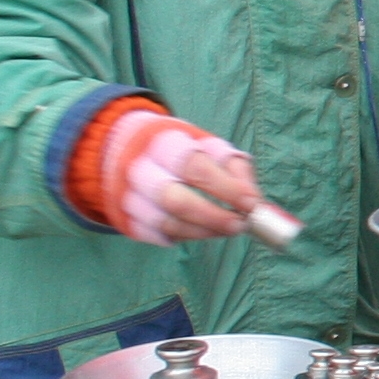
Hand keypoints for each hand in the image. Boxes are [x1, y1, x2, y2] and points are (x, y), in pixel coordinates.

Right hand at [118, 120, 262, 243]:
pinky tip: (202, 230)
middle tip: (240, 225)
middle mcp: (137, 169)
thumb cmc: (177, 149)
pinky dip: (185, 236)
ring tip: (228, 228)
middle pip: (173, 200)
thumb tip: (253, 199)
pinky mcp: (125, 219)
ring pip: (165, 223)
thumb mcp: (205, 143)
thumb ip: (232, 165)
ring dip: (203, 231)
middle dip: (212, 216)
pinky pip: (156, 236)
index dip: (226, 188)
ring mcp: (127, 197)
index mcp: (160, 142)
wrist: (125, 149)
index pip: (193, 166)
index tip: (252, 204)